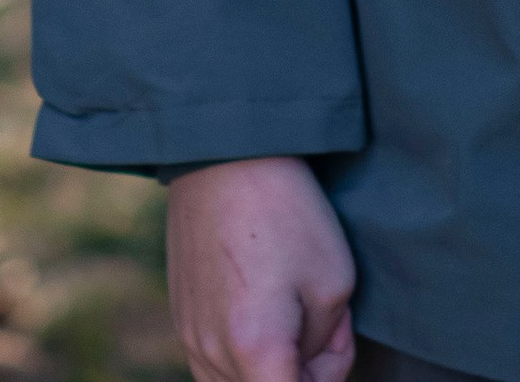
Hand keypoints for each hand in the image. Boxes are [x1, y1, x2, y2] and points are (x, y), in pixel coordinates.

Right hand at [167, 157, 356, 381]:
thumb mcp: (334, 282)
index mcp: (255, 349)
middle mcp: (212, 356)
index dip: (327, 378)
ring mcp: (191, 342)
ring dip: (275, 366)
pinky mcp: (182, 324)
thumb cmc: (288, 214)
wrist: (224, 159)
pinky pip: (219, 368)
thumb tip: (305, 371)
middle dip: (307, 372)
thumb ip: (324, 349)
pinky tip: (268, 310)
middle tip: (330, 320)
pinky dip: (250, 357)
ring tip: (298, 310)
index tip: (338, 341)